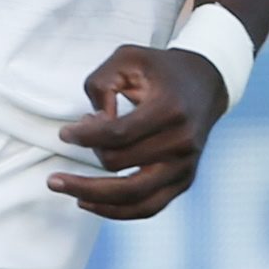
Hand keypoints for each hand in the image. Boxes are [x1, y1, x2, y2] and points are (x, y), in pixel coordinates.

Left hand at [52, 45, 228, 220]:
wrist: (206, 84)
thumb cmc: (162, 71)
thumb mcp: (128, 58)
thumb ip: (101, 85)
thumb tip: (92, 125)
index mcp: (169, 109)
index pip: (117, 134)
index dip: (84, 136)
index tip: (65, 133)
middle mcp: (181, 142)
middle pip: (118, 163)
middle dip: (88, 153)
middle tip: (74, 139)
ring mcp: (184, 166)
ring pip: (130, 196)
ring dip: (90, 193)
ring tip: (61, 185)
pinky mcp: (183, 181)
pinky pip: (146, 208)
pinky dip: (114, 210)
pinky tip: (87, 202)